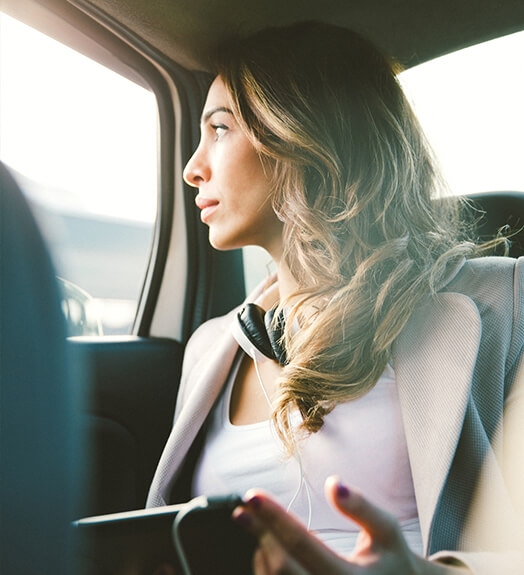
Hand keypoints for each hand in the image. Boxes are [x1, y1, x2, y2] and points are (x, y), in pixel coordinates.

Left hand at [233, 476, 470, 574]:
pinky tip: (270, 550)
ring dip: (261, 549)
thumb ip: (362, 508)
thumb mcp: (387, 532)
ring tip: (263, 528)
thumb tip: (333, 483)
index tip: (251, 495)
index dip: (274, 517)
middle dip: (261, 532)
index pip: (303, 543)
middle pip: (281, 565)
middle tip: (247, 508)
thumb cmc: (392, 563)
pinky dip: (265, 567)